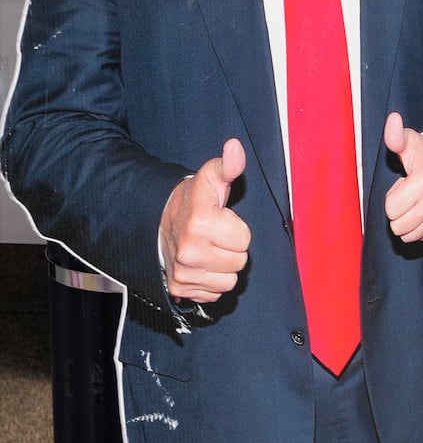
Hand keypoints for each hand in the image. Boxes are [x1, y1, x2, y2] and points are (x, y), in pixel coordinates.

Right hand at [160, 139, 250, 303]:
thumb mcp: (210, 178)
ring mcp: (182, 273)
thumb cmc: (191, 201)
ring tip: (210, 250)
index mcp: (200, 223)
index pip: (244, 240)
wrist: (156, 223)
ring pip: (229, 281)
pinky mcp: (179, 289)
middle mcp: (189, 252)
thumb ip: (228, 165)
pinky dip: (211, 282)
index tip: (221, 220)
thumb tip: (235, 147)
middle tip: (216, 236)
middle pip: (239, 263)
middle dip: (232, 249)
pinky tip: (202, 265)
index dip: (237, 229)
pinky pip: (214, 294)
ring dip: (223, 267)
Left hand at [383, 112, 422, 242]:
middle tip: (408, 194)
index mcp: (422, 183)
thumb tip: (392, 120)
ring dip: (406, 220)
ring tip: (415, 201)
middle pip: (397, 225)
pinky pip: (418, 237)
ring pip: (406, 235)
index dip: (392, 196)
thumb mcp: (410, 142)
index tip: (403, 183)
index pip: (390, 209)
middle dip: (397, 211)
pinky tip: (422, 210)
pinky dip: (417, 227)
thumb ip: (396, 135)